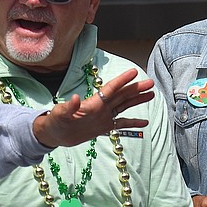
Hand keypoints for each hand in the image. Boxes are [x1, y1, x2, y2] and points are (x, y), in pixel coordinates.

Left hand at [33, 68, 153, 148]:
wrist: (54, 134)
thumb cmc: (55, 121)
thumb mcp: (60, 114)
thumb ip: (69, 107)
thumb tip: (76, 98)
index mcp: (93, 102)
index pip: (111, 88)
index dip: (122, 80)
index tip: (134, 72)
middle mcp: (101, 107)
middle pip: (122, 95)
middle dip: (136, 89)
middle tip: (151, 82)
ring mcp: (104, 116)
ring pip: (124, 106)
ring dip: (137, 100)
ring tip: (151, 94)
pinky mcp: (104, 127)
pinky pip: (121, 124)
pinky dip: (132, 123)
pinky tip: (145, 122)